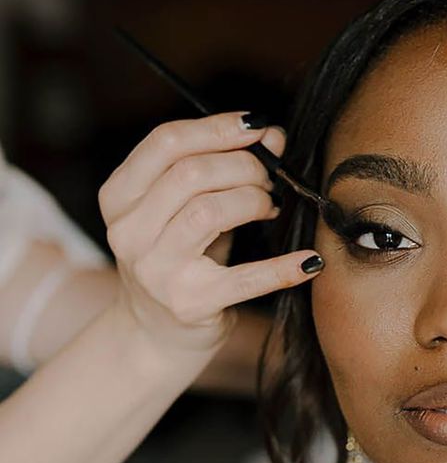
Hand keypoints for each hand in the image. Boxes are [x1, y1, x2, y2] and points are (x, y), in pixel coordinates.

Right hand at [99, 112, 321, 365]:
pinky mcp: (191, 304)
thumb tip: (273, 135)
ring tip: (271, 207)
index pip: (166, 143)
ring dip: (254, 200)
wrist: (156, 336)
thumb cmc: (178, 260)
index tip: (256, 126)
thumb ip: (219, 171)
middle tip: (269, 178)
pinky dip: (284, 268)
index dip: (218, 128)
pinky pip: (247, 278)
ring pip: (210, 211)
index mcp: (120, 198)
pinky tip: (311, 261)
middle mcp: (130, 232)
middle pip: (191, 174)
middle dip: (244, 166)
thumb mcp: (182, 211)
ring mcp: (157, 271)